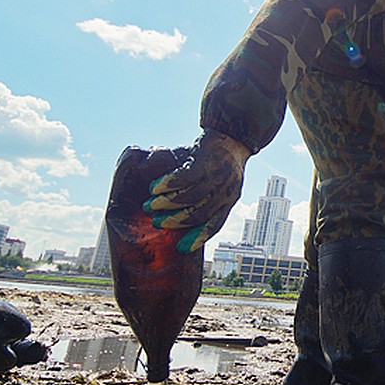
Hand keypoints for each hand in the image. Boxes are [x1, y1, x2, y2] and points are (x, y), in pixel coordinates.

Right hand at [142, 130, 249, 252]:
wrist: (234, 136)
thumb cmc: (225, 164)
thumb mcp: (224, 185)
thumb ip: (210, 199)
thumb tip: (182, 216)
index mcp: (230, 200)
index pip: (215, 224)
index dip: (198, 238)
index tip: (182, 248)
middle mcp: (225, 191)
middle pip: (199, 213)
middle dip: (175, 221)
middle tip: (157, 222)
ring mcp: (215, 176)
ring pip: (189, 197)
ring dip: (167, 203)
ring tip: (151, 205)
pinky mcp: (204, 162)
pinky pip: (183, 178)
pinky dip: (167, 184)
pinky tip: (154, 187)